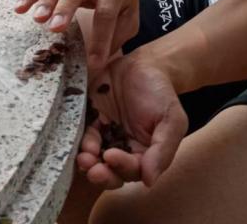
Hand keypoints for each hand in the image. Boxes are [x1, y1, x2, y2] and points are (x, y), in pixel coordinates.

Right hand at [15, 0, 139, 69]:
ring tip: (37, 19)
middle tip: (55, 28)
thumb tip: (101, 60)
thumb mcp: (131, 13)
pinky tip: (19, 8)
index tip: (94, 62)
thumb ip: (119, 34)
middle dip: (65, 8)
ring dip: (45, 1)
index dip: (101, 37)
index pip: (107, 12)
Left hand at [77, 52, 187, 188]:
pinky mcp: (89, 119)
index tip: (111, 156)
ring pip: (92, 156)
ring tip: (83, 156)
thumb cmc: (162, 93)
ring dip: (86, 159)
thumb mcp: (172, 119)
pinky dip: (77, 138)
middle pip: (109, 171)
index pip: (131, 170)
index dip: (121, 167)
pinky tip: (74, 136)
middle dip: (100, 173)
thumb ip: (162, 150)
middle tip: (91, 168)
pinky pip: (80, 133)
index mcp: (143, 155)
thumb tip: (149, 181)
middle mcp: (121, 149)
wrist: (146, 64)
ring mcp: (103, 135)